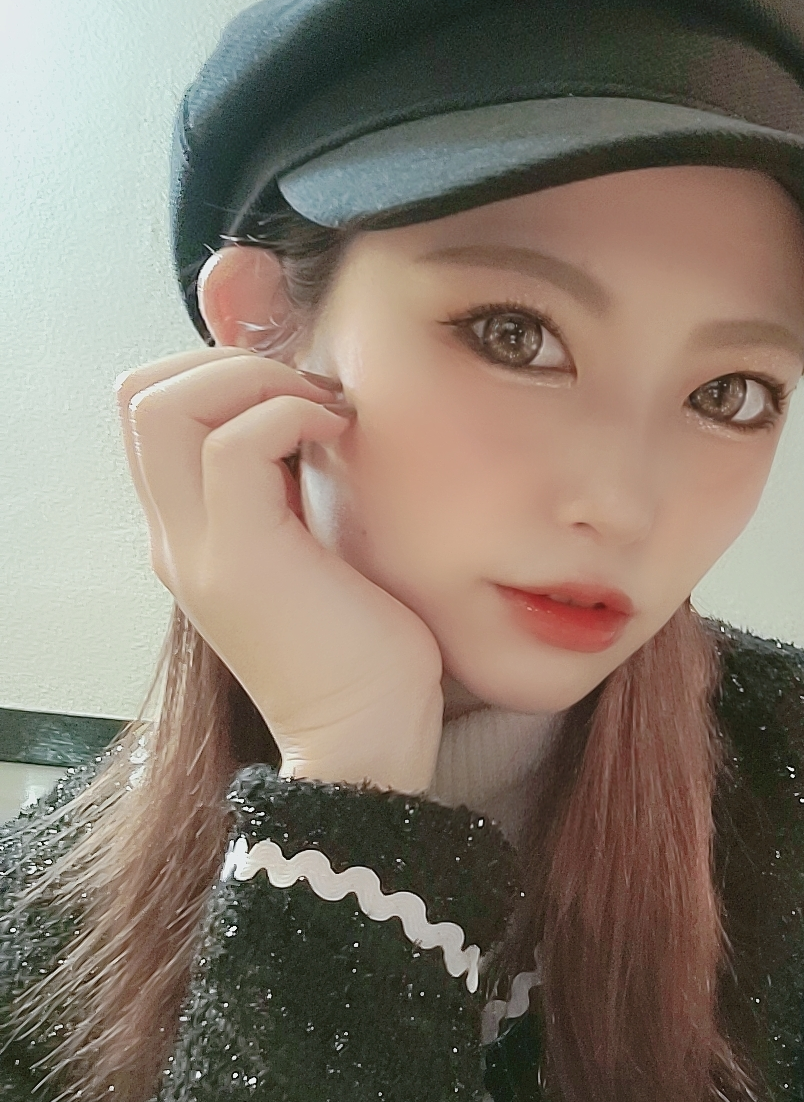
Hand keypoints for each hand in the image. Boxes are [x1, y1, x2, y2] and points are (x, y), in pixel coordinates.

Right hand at [116, 347, 444, 792]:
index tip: (297, 396)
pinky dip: (285, 413)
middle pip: (138, 395)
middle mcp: (177, 536)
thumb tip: (307, 419)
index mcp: (192, 532)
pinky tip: (335, 434)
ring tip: (319, 410)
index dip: (217, 373)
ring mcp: (199, 548)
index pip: (152, 412)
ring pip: (162, 405)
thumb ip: (288, 493)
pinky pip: (232, 445)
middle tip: (303, 392)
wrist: (367, 740)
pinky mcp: (240, 559)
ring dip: (249, 379)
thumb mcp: (314, 551)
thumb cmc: (363, 653)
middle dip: (224, 361)